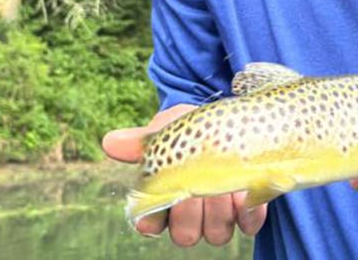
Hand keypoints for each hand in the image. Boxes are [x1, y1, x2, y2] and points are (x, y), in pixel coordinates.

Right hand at [102, 105, 267, 245]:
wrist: (227, 122)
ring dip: (221, 208)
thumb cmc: (190, 130)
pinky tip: (246, 192)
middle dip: (193, 209)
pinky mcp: (247, 213)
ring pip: (215, 234)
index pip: (149, 224)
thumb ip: (141, 141)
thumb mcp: (167, 129)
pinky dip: (249, 211)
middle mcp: (188, 214)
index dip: (156, 215)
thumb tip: (109, 142)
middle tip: (201, 185)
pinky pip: (248, 225)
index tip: (166, 192)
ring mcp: (218, 216)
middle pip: (185, 234)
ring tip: (225, 182)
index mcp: (163, 198)